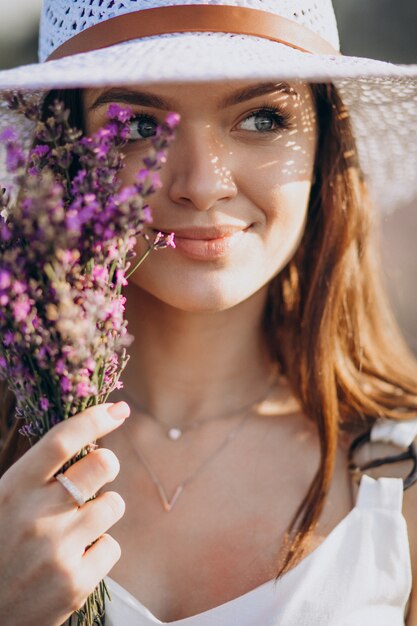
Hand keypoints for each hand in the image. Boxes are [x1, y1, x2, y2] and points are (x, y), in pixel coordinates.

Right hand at [0, 401, 129, 625]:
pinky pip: (112, 547)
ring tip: (77, 528)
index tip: (118, 409)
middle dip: (108, 464)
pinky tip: (75, 560)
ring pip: (112, 505)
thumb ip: (37, 477)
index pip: (61, 440)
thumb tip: (87, 440)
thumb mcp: (3, 502)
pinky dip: (99, 550)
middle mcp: (36, 516)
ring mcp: (57, 551)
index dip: (94, 419)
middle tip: (99, 473)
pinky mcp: (74, 584)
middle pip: (102, 465)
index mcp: (13, 489)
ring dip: (102, 510)